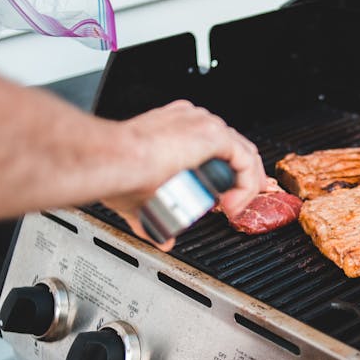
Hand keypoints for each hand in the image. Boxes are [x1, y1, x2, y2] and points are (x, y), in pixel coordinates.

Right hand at [102, 100, 265, 250]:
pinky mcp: (213, 135)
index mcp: (174, 127)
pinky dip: (246, 185)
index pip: (212, 147)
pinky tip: (232, 205)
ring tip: (231, 209)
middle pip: (232, 148)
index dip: (222, 173)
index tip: (220, 198)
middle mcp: (191, 121)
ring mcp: (203, 124)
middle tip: (233, 204)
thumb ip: (150, 219)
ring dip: (244, 186)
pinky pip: (245, 160)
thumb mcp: (138, 198)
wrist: (113, 160)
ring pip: (243, 154)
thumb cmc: (116, 172)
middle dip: (239, 179)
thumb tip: (161, 239)